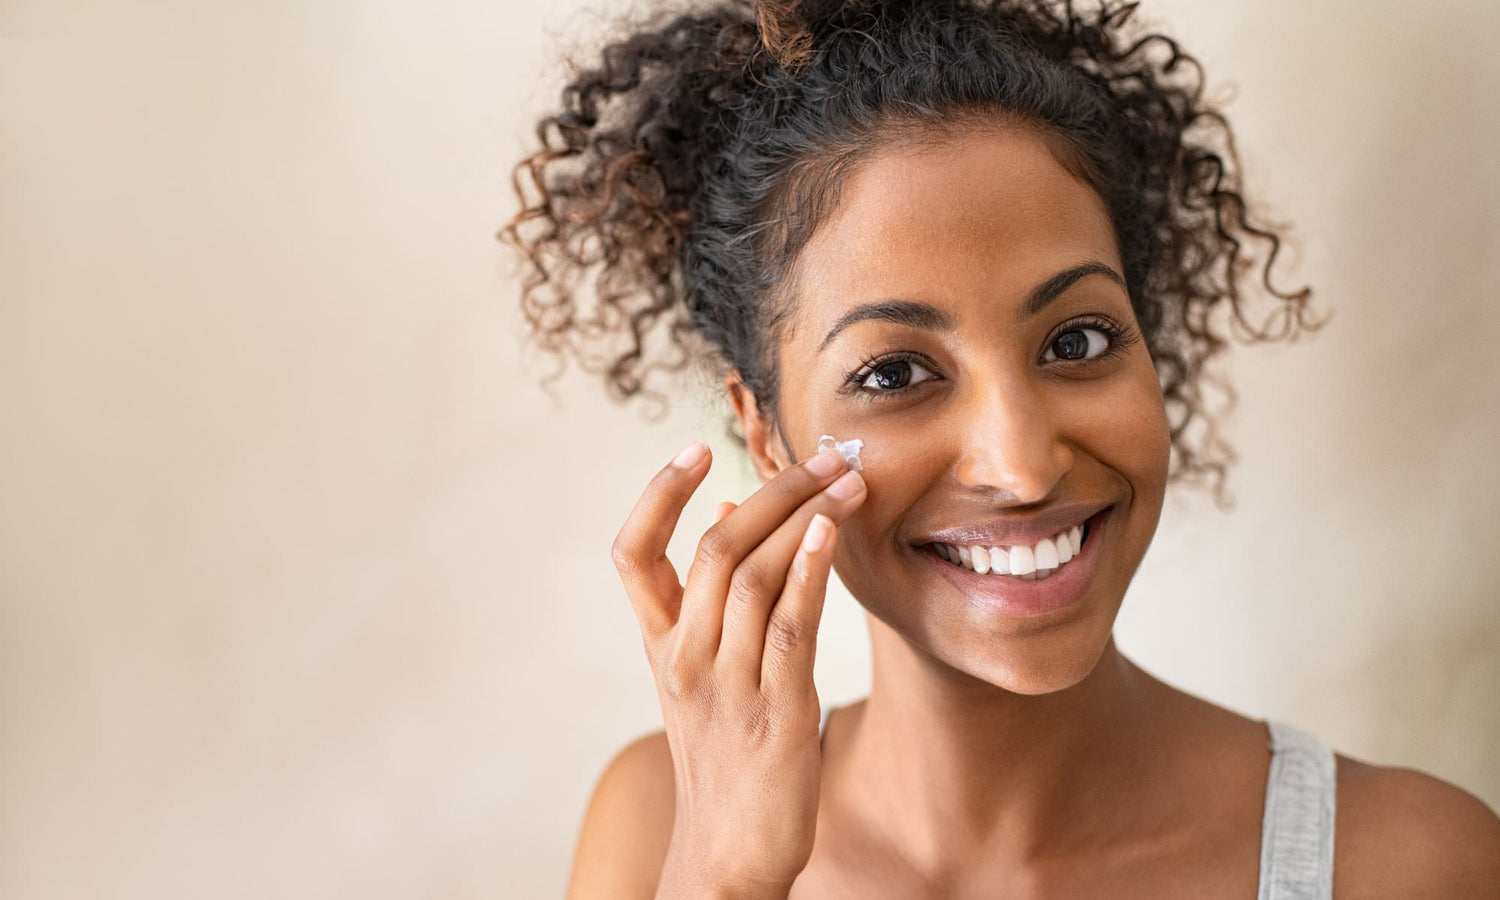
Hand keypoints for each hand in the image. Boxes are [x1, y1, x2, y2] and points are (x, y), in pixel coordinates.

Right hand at [611, 441, 866, 898]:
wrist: (727, 854)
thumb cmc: (722, 756)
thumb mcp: (700, 676)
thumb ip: (710, 601)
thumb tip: (727, 515)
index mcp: (661, 645)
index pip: (632, 554)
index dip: (657, 496)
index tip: (695, 451)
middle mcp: (685, 658)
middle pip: (717, 549)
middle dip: (774, 490)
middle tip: (825, 455)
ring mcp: (728, 686)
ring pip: (756, 577)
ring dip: (806, 517)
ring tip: (848, 481)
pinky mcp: (777, 713)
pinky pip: (790, 627)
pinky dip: (808, 573)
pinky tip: (831, 534)